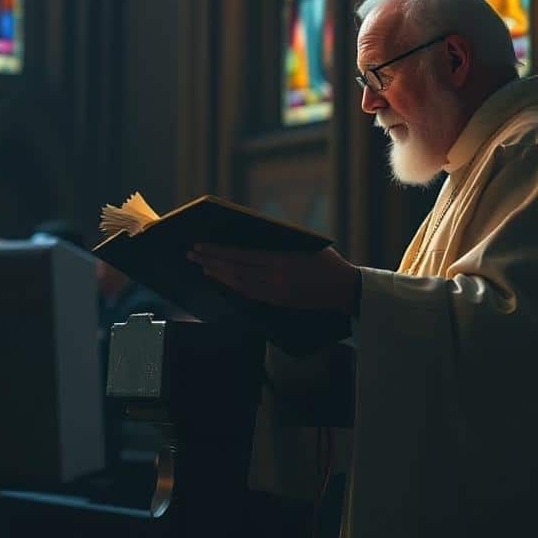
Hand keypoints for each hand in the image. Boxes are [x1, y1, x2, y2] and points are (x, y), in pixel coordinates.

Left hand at [187, 244, 358, 314]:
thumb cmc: (327, 261)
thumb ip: (278, 241)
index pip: (241, 256)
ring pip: (239, 285)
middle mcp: (275, 280)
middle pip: (235, 271)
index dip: (218, 252)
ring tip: (202, 266)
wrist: (346, 290)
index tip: (201, 245)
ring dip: (218, 275)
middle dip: (211, 262)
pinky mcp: (279, 302)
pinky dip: (233, 285)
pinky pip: (250, 294)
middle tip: (191, 254)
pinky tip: (223, 279)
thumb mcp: (303, 244)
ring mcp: (276, 294)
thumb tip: (250, 235)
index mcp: (281, 261)